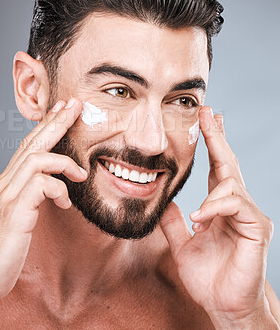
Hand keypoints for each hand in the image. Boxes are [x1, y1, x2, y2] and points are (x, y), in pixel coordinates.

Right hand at [0, 97, 86, 303]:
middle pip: (32, 143)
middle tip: (75, 106)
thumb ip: (30, 195)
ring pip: (37, 158)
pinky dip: (59, 190)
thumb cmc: (3, 247)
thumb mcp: (18, 214)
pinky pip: (41, 185)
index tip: (63, 111)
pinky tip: (65, 205)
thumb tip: (51, 185)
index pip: (28, 145)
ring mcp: (8, 195)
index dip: (46, 126)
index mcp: (7, 182)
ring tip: (82, 174)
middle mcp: (5, 183)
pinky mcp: (15, 211)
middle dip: (56, 122)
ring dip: (65, 162)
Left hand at [160, 106, 274, 327]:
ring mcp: (248, 215)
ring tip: (198, 213)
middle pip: (227, 164)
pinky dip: (215, 208)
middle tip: (209, 114)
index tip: (204, 121)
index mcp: (219, 206)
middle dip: (217, 137)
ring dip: (212, 188)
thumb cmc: (207, 275)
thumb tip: (162, 200)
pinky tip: (202, 219)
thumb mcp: (182, 243)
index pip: (216, 168)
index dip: (211, 144)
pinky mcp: (256, 228)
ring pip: (232, 183)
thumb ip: (173, 222)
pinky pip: (236, 205)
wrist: (223, 305)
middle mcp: (235, 205)